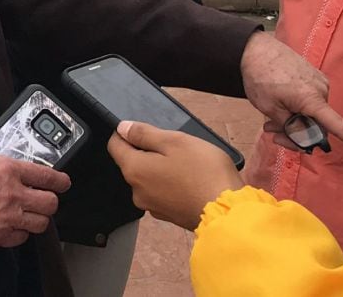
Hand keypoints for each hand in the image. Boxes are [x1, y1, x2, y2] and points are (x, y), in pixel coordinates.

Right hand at [0, 119, 70, 247]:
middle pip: (50, 203)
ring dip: (38, 219)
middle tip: (45, 198)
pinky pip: (21, 239)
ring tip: (32, 215)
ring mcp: (8, 218)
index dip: (61, 180)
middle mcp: (14, 195)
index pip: (48, 176)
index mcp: (9, 170)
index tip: (63, 181)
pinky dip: (20, 234)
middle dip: (50, 201)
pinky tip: (14, 227)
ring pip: (40, 224)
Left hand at [107, 121, 243, 229]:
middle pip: (132, 162)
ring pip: (149, 177)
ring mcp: (152, 206)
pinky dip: (171, 183)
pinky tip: (191, 179)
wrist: (227, 213)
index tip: (142, 128)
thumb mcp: (175, 141)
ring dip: (162, 167)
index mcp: (134, 170)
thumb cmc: (204, 174)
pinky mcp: (168, 215)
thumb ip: (145, 134)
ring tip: (187, 162)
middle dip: (148, 150)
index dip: (124, 132)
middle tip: (174, 145)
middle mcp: (137, 191)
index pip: (114, 145)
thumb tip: (123, 128)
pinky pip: (162, 192)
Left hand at [240, 31, 342, 157]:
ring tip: (269, 118)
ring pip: (312, 115)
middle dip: (296, 135)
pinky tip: (279, 104)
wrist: (254, 49)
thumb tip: (311, 141)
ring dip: (292, 122)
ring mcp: (319, 82)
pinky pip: (310, 102)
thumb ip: (292, 128)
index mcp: (313, 100)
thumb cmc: (260, 78)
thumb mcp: (271, 109)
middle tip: (271, 132)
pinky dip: (296, 108)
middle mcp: (322, 90)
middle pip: (318, 127)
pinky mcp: (314, 78)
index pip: (340, 127)